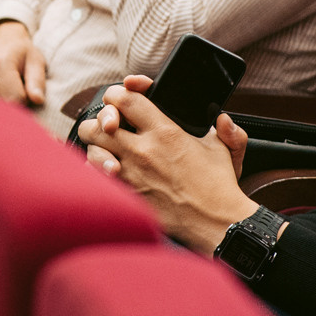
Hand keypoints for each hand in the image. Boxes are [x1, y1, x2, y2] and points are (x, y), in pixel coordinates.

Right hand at [0, 21, 46, 107]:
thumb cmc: (21, 52)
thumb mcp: (35, 60)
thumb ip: (37, 80)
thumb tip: (38, 100)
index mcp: (0, 63)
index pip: (14, 98)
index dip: (26, 100)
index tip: (28, 92)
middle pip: (2, 105)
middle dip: (14, 105)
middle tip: (20, 92)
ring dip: (3, 106)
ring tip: (9, 90)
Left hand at [76, 75, 257, 251]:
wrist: (216, 222)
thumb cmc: (219, 185)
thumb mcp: (222, 148)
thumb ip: (222, 127)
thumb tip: (221, 118)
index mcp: (164, 131)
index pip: (124, 99)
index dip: (117, 93)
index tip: (121, 98)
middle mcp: (143, 150)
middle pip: (98, 124)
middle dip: (100, 121)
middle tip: (109, 125)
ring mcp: (131, 174)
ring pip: (92, 150)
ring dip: (96, 146)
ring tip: (108, 148)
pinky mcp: (127, 194)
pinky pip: (96, 177)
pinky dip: (97, 171)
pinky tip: (108, 169)